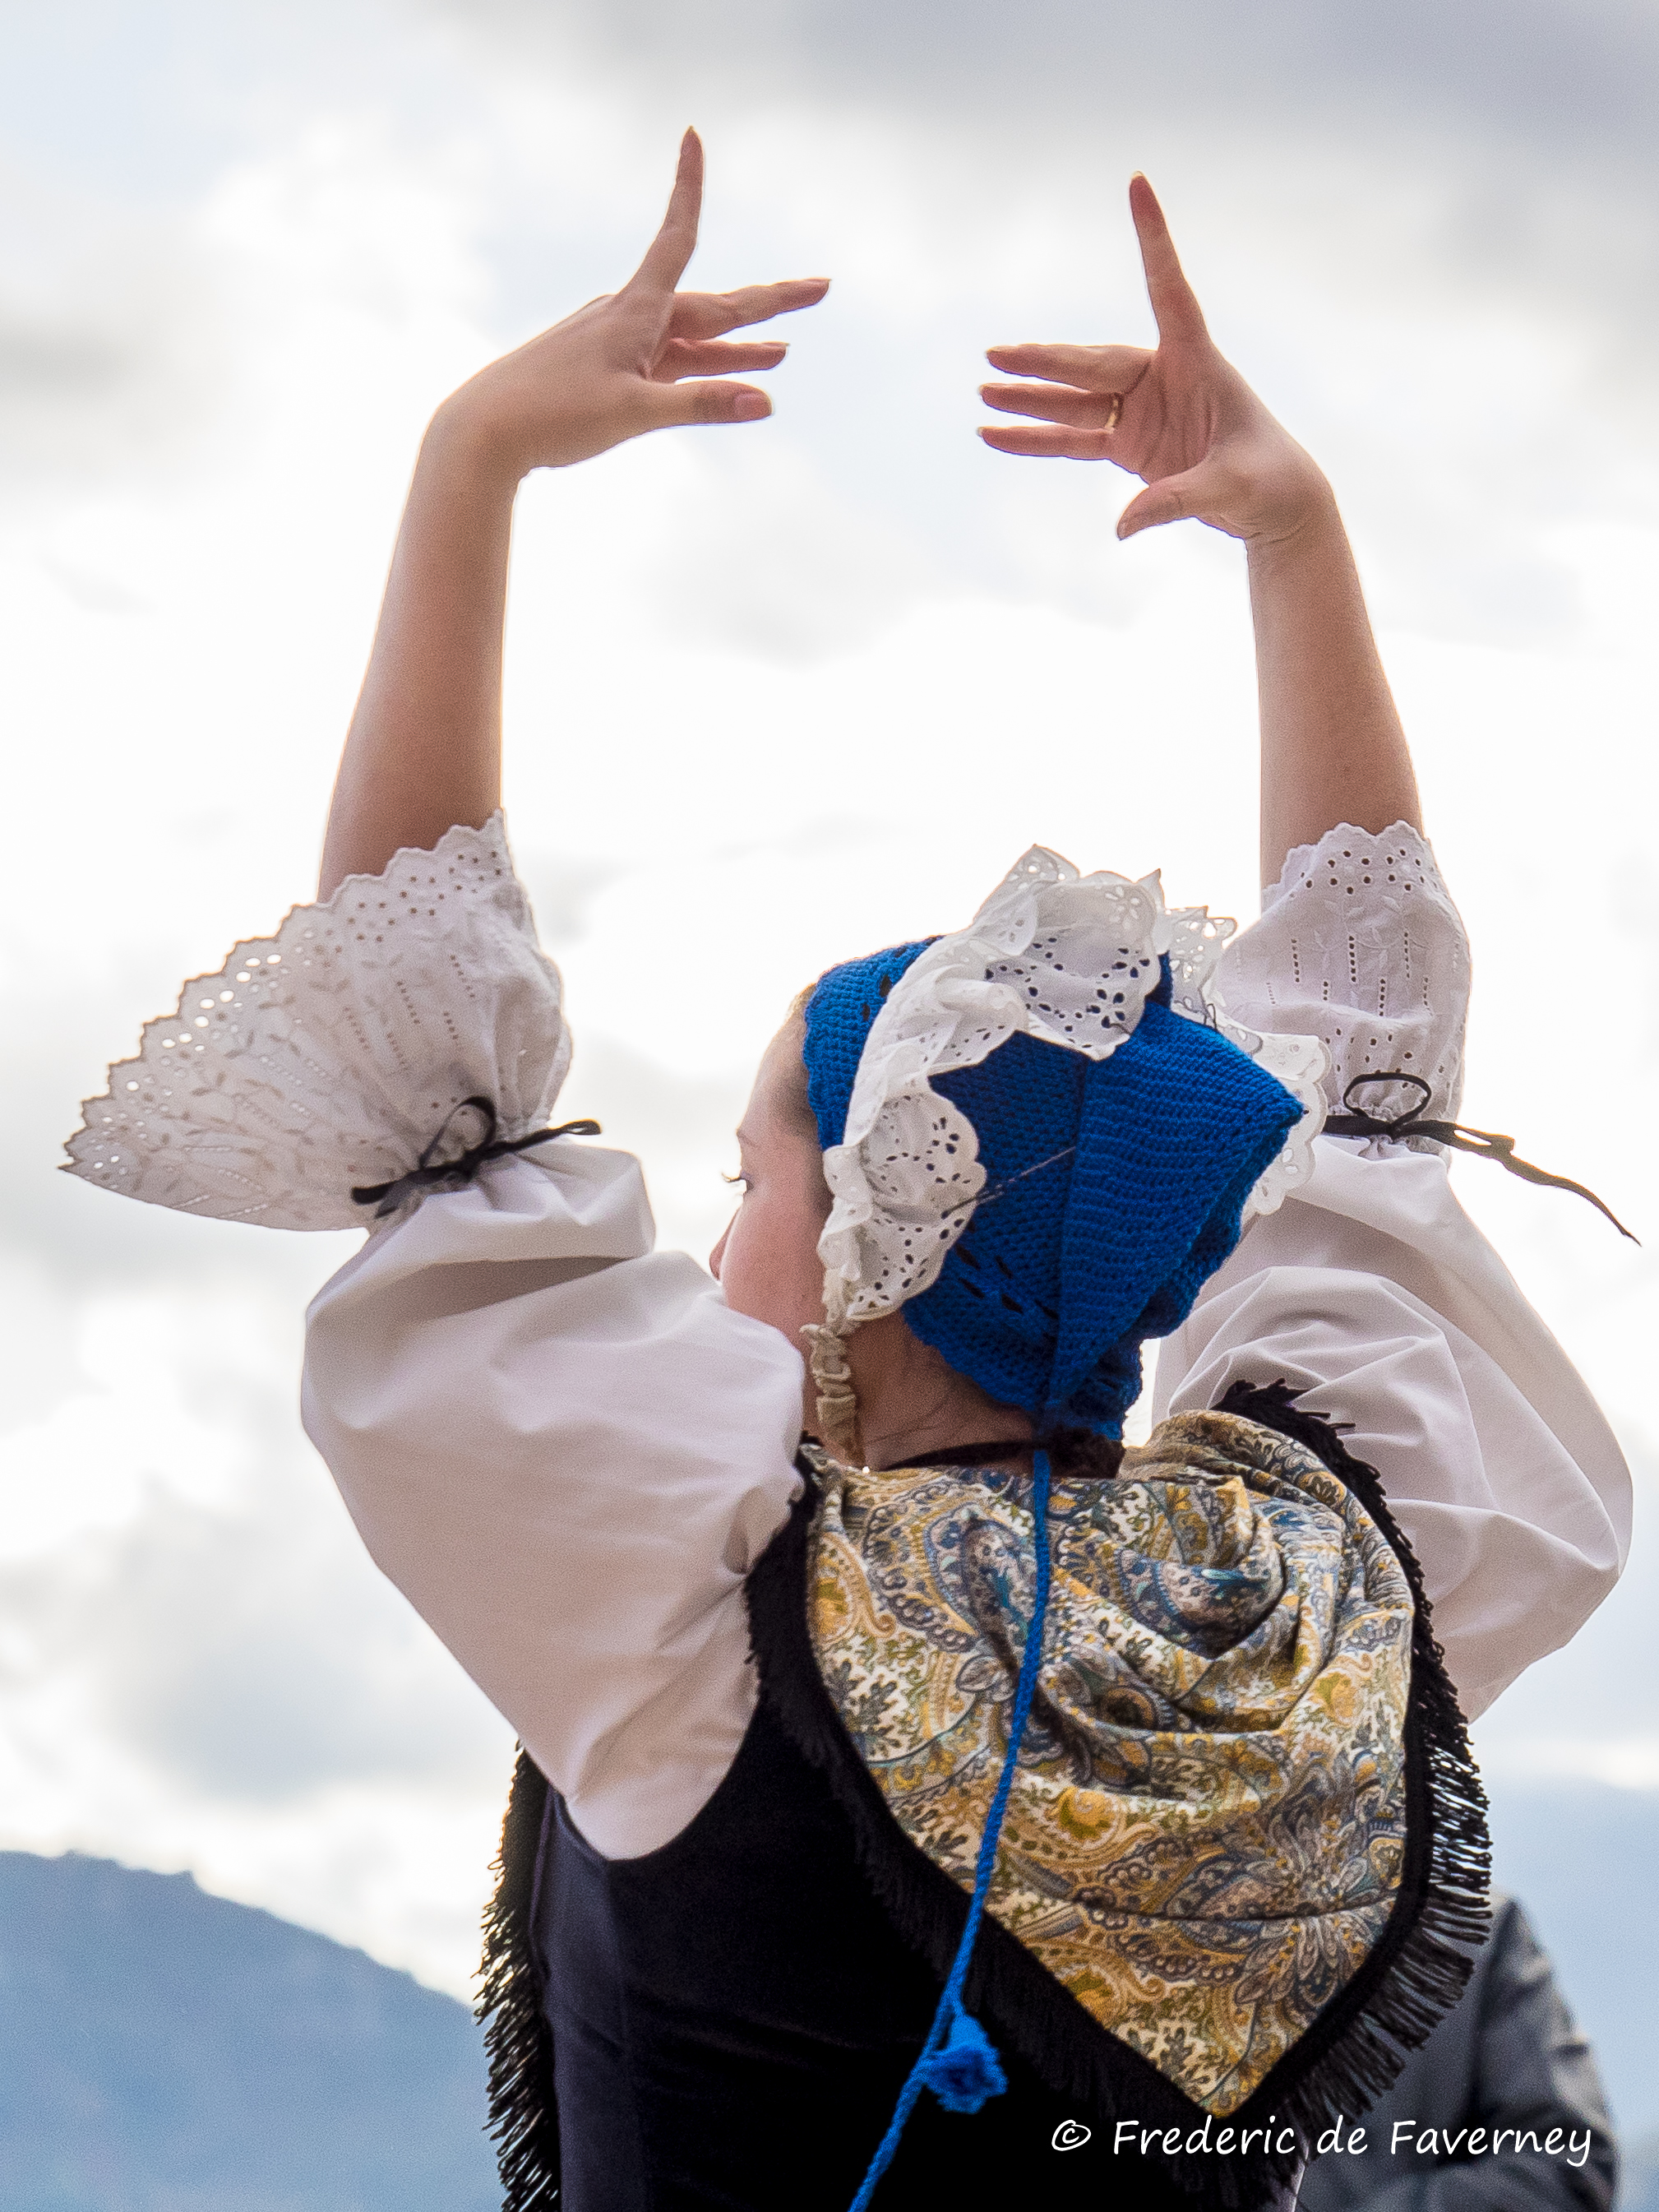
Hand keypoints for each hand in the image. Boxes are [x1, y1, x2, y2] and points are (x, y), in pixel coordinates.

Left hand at [435, 130, 827, 480]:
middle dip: (768, 303)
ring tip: (783, 351)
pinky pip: (672, 367)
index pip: (677, 238)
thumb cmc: (552, 414)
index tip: (692, 135)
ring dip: (739, 347)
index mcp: (636, 311)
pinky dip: (704, 370)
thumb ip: (702, 406)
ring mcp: (622, 349)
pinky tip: (726, 378)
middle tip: (821, 288)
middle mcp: (631, 319)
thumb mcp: (634, 413)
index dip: (689, 188)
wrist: (484, 433)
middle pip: (713, 306)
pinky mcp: (611, 377)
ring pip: (694, 342)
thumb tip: (766, 403)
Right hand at [978, 176, 1329, 545]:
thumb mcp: (1228, 489)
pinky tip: (996, 437)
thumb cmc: (1267, 482)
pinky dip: (1037, 441)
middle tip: (997, 355)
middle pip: (1094, 363)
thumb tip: (1122, 525)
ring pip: (1076, 401)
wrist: (1276, 507)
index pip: (1169, 289)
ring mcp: (1143, 411)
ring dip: (1031, 399)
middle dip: (1044, 361)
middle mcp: (1165, 376)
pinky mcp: (1131, 446)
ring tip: (984, 395)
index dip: (1153, 239)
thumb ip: (1175, 501)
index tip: (1138, 183)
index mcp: (1198, 361)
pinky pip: (1074, 440)